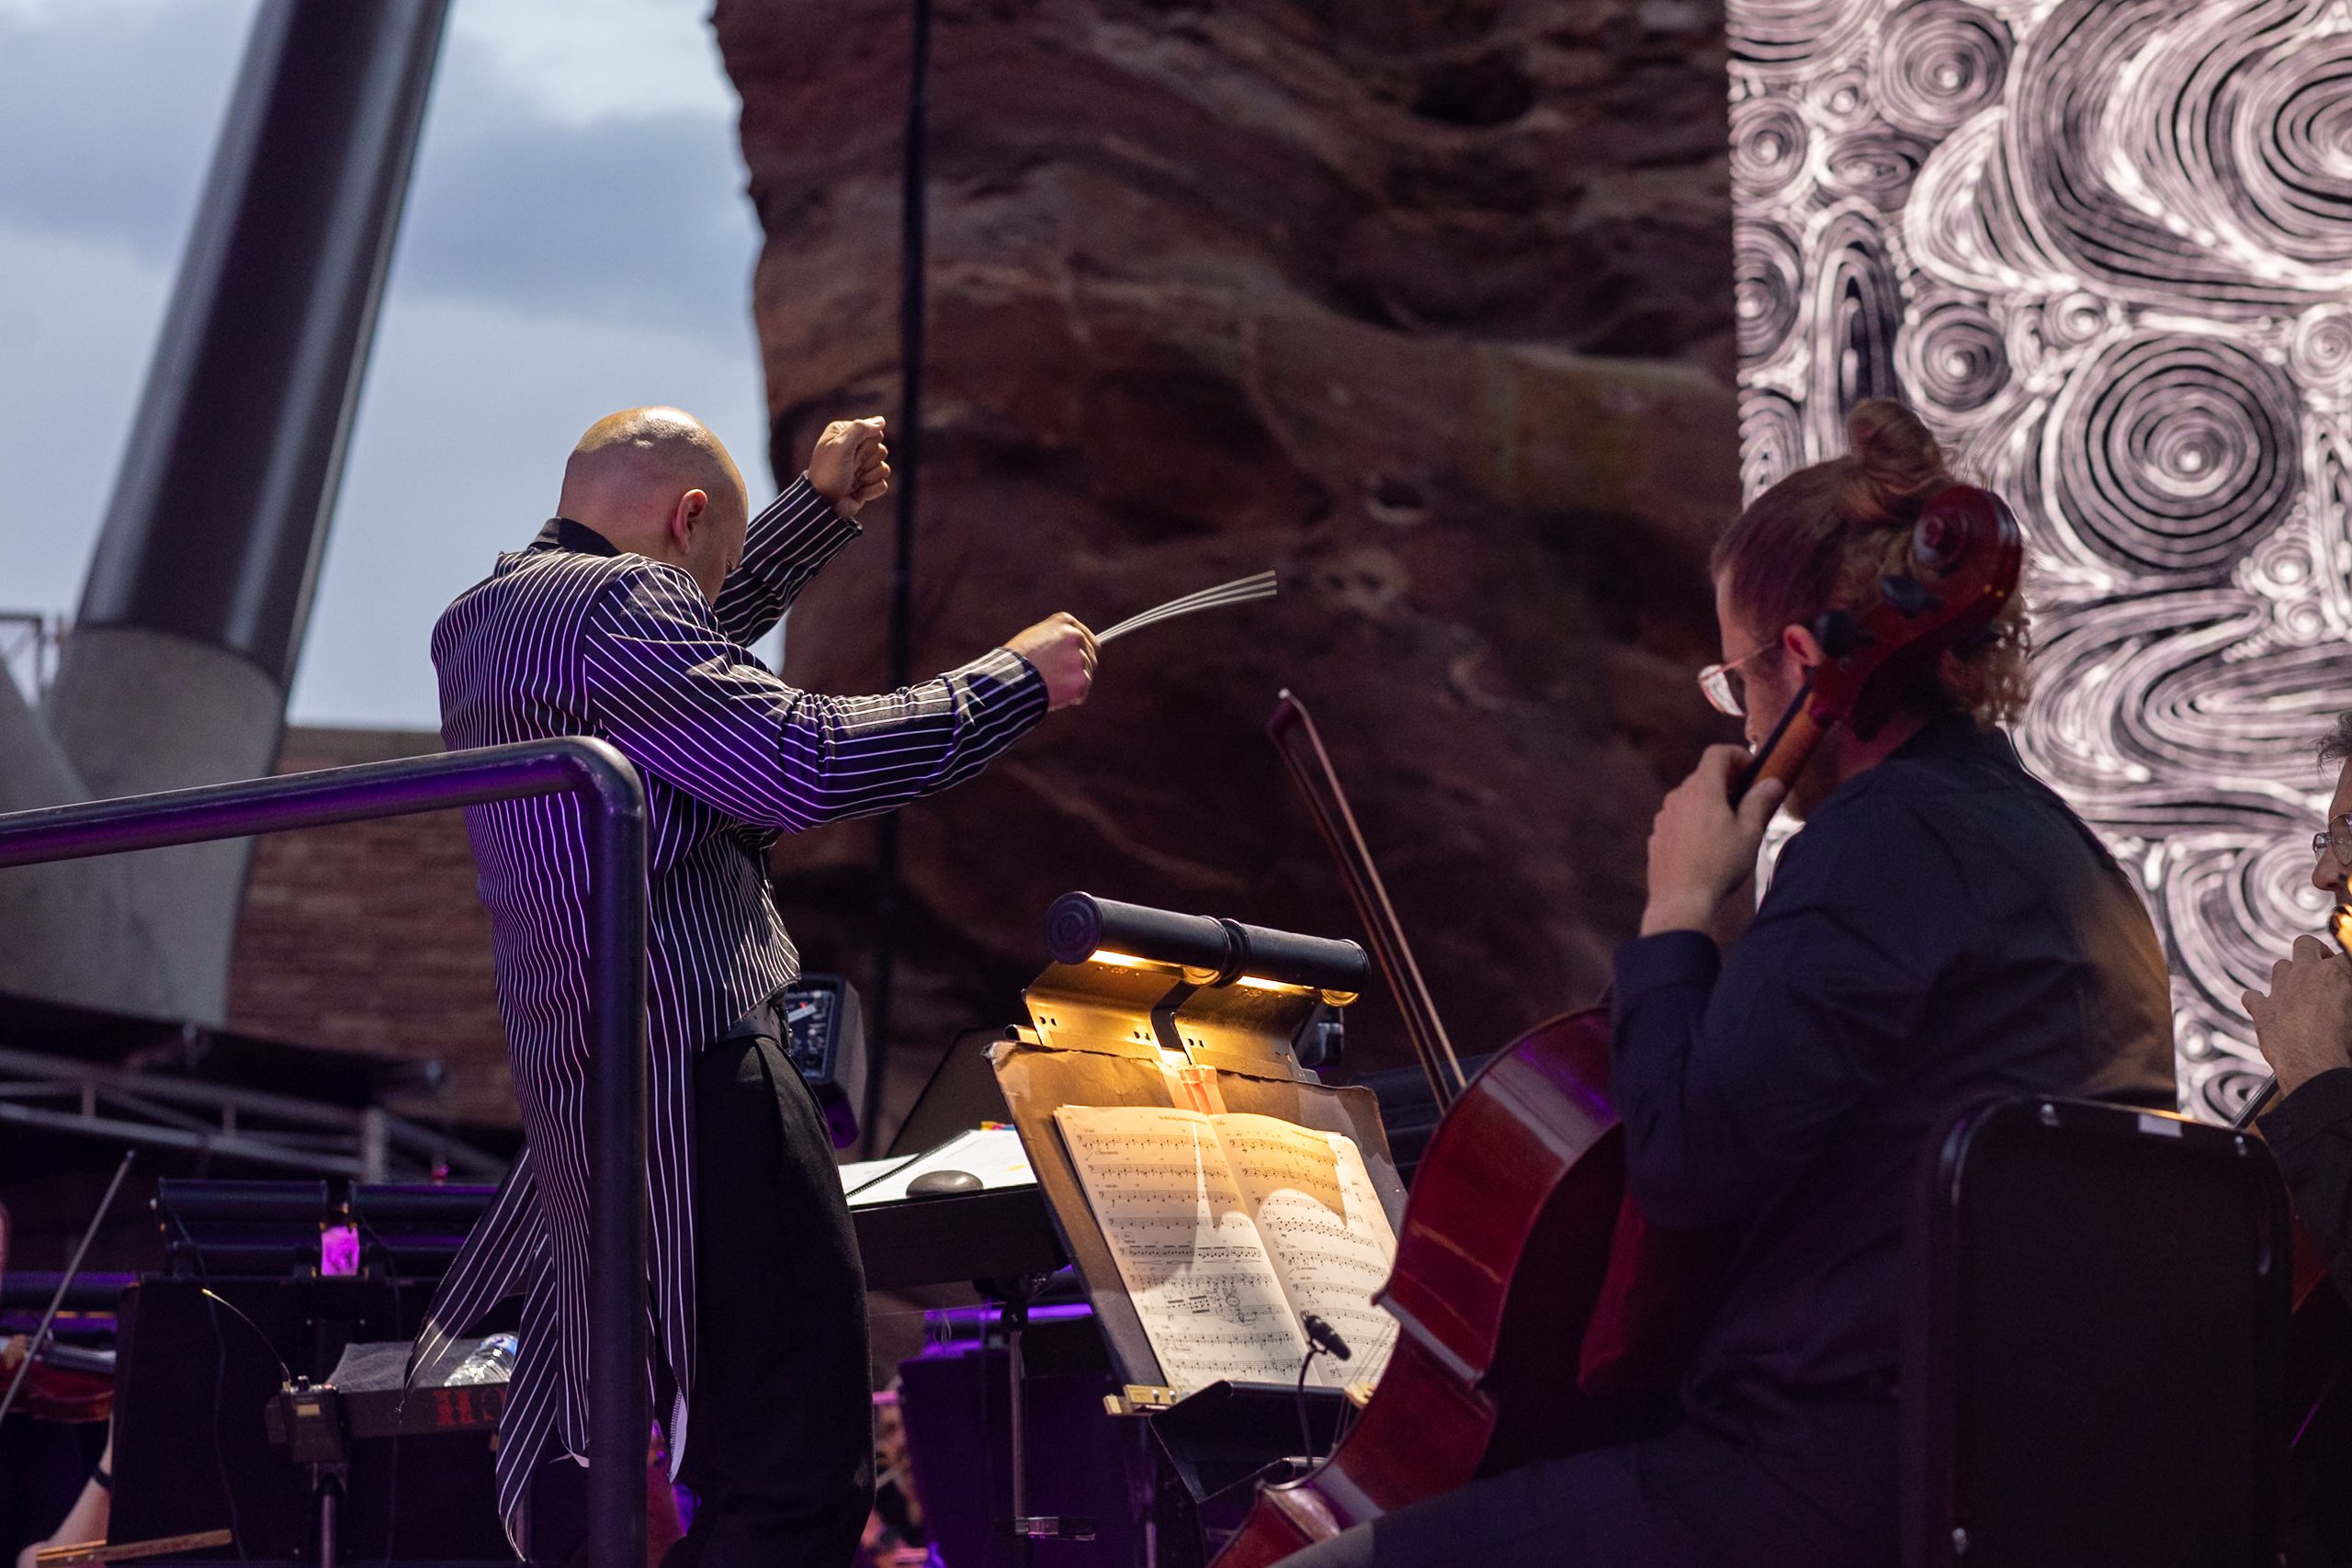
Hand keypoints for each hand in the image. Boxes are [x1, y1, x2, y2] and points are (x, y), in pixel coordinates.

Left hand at [807, 417, 889, 517]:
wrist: (824, 505)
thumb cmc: (828, 473)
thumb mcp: (840, 446)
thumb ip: (860, 429)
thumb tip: (881, 421)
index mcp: (845, 434)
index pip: (874, 432)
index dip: (866, 444)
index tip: (850, 453)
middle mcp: (853, 449)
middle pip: (881, 450)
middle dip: (867, 462)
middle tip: (850, 468)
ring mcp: (860, 468)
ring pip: (884, 468)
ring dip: (868, 477)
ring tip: (853, 481)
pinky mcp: (866, 485)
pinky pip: (883, 484)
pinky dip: (870, 490)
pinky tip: (856, 492)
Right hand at [1004, 612, 1097, 710]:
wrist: (1009, 679)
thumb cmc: (1016, 659)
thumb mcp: (1034, 637)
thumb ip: (1056, 639)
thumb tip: (1070, 649)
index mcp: (1065, 622)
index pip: (1086, 639)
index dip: (1081, 652)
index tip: (1075, 662)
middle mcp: (1076, 637)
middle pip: (1091, 656)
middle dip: (1078, 667)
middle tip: (1059, 677)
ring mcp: (1080, 658)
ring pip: (1086, 674)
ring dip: (1073, 682)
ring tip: (1050, 684)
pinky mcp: (1081, 680)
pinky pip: (1082, 691)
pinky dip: (1071, 697)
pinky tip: (1054, 694)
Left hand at [1640, 744, 1785, 935]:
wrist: (1681, 901)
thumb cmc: (1719, 866)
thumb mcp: (1749, 832)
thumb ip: (1760, 802)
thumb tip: (1772, 782)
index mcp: (1702, 789)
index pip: (1717, 754)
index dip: (1738, 755)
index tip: (1753, 769)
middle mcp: (1677, 797)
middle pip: (1703, 776)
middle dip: (1727, 781)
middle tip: (1748, 799)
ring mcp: (1664, 817)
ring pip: (1690, 799)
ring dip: (1710, 803)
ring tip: (1730, 826)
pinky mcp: (1657, 837)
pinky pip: (1679, 819)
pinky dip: (1694, 821)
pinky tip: (1708, 846)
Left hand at [2244, 933, 2351, 1098]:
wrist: (2315, 1065)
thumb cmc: (2344, 1043)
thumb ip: (2345, 994)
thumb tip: (2341, 997)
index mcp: (2335, 973)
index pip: (2344, 955)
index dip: (2345, 965)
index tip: (2346, 973)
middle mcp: (2305, 974)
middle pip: (2305, 944)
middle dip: (2314, 951)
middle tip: (2322, 966)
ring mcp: (2280, 990)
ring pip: (2280, 966)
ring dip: (2289, 974)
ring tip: (2299, 990)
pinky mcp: (2262, 1009)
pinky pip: (2251, 996)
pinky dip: (2256, 999)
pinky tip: (2264, 1006)